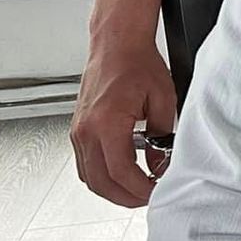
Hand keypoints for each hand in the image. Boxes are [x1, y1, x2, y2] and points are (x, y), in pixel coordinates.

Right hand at [71, 32, 178, 206]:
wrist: (116, 43)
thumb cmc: (138, 63)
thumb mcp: (163, 100)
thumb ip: (162, 137)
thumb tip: (160, 164)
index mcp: (107, 122)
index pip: (120, 172)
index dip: (140, 189)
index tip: (156, 191)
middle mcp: (86, 130)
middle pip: (100, 182)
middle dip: (126, 196)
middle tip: (149, 196)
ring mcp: (77, 131)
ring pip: (89, 177)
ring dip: (112, 189)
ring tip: (138, 188)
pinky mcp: (77, 129)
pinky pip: (84, 164)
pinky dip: (101, 175)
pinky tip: (122, 173)